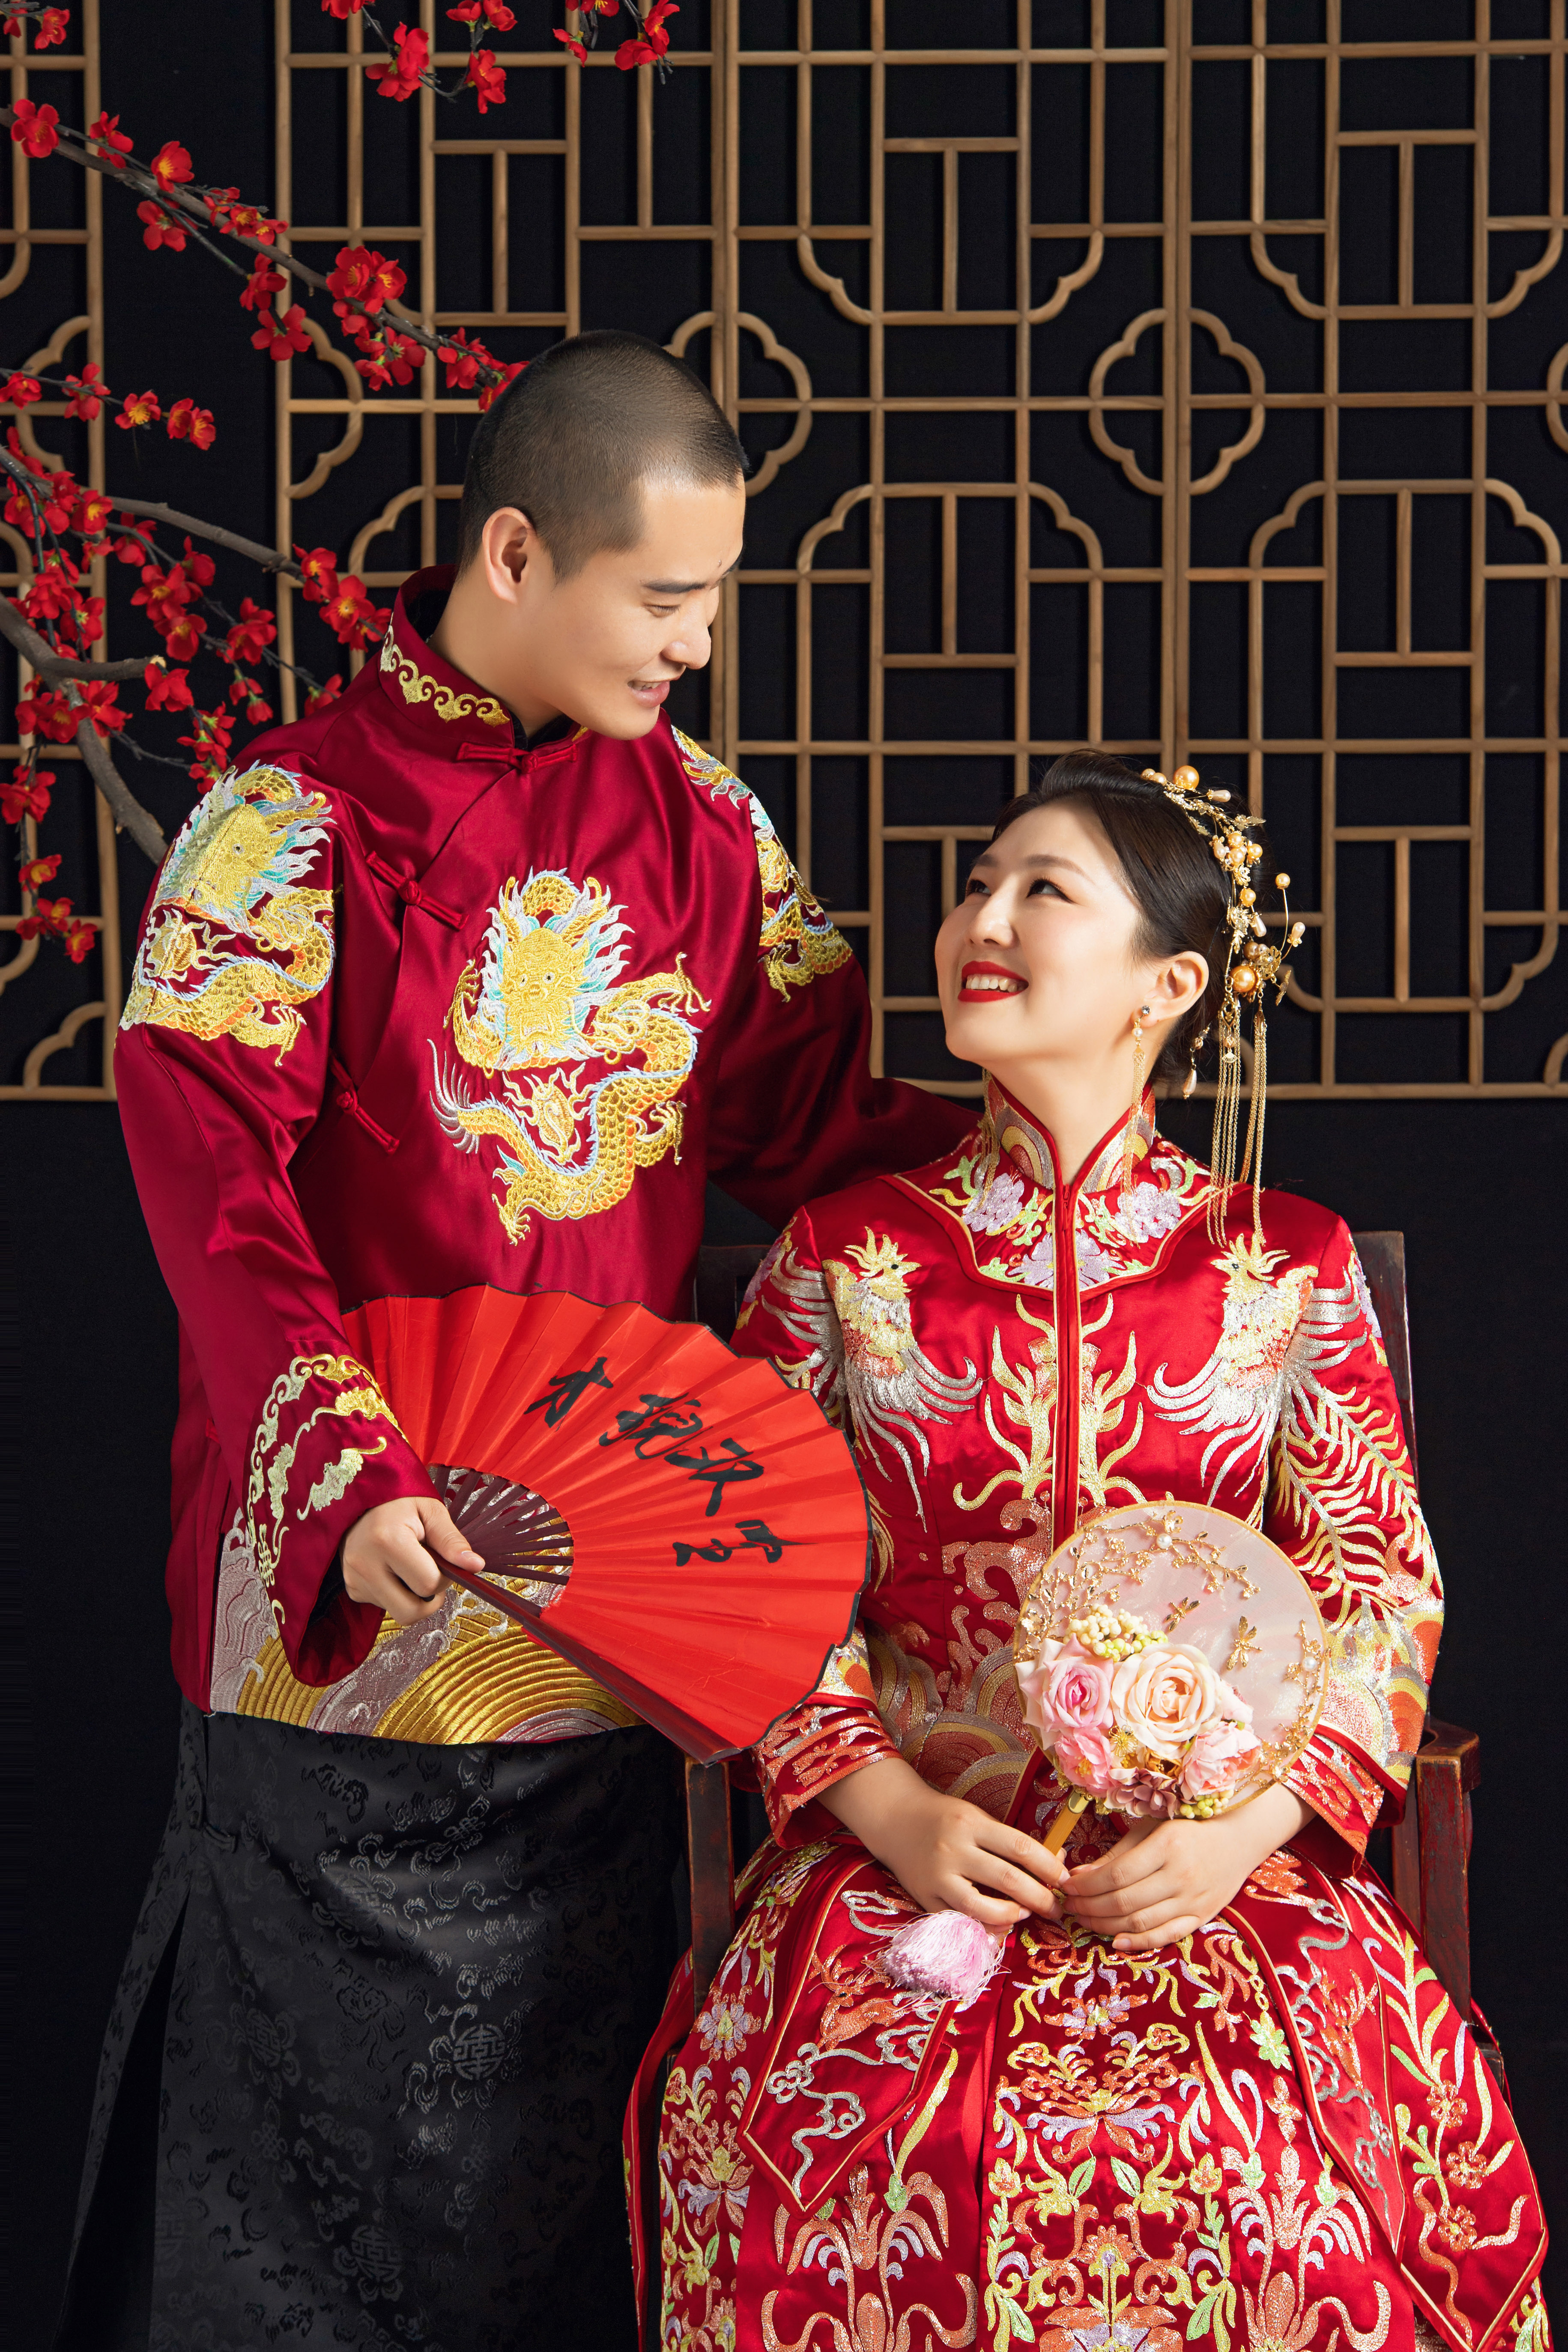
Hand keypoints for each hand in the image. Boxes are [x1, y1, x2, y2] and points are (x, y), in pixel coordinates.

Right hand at [341, 1494, 485, 1627]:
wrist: (362, 1501)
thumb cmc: (400, 1504)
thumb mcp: (431, 1512)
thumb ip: (452, 1541)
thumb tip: (476, 1565)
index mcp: (388, 1541)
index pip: (428, 1584)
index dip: (443, 1577)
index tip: (440, 1560)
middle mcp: (365, 1564)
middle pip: (411, 1611)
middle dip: (429, 1598)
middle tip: (430, 1573)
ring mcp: (354, 1579)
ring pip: (398, 1613)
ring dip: (413, 1598)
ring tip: (411, 1569)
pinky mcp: (351, 1588)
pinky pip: (383, 1606)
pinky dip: (395, 1594)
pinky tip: (394, 1570)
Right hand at [818, 1755, 1067, 1928]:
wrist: (895, 1819)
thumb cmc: (945, 1818)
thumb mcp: (977, 1818)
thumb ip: (1009, 1841)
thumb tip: (1054, 1862)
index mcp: (970, 1823)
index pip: (1020, 1847)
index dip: (1048, 1866)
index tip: (1065, 1879)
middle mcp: (954, 1849)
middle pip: (1008, 1880)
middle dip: (1040, 1898)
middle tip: (1056, 1909)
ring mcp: (938, 1877)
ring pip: (983, 1908)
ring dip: (1012, 1916)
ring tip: (1024, 1915)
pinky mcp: (925, 1898)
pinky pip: (961, 1920)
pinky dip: (984, 1928)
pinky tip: (999, 1925)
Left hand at [1061, 1782, 1311, 1953]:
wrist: (1240, 1838)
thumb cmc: (1189, 1826)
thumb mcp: (1151, 1827)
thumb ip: (1117, 1853)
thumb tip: (1078, 1874)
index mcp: (1167, 1845)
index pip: (1116, 1874)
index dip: (1086, 1885)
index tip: (1066, 1886)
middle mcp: (1181, 1875)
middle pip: (1124, 1901)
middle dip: (1089, 1907)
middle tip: (1068, 1907)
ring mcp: (1193, 1899)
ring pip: (1141, 1922)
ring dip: (1106, 1926)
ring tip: (1084, 1921)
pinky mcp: (1202, 1916)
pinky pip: (1167, 1935)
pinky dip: (1140, 1942)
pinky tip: (1117, 1941)